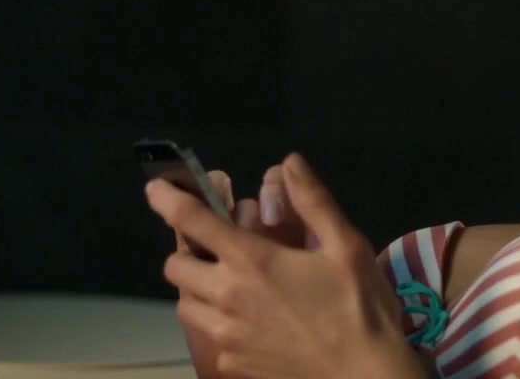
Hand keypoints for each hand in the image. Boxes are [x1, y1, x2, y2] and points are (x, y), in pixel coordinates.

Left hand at [145, 153, 422, 378]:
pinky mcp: (232, 364)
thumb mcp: (347, 246)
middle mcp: (228, 296)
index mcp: (252, 261)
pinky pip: (208, 336)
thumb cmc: (359, 307)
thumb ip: (313, 201)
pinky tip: (249, 321)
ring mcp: (226, 335)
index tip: (155, 187)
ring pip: (184, 304)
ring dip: (195, 288)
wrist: (363, 376)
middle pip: (176, 266)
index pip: (193, 221)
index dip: (167, 199)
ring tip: (227, 284)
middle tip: (217, 247)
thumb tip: (290, 162)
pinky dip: (217, 323)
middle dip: (188, 250)